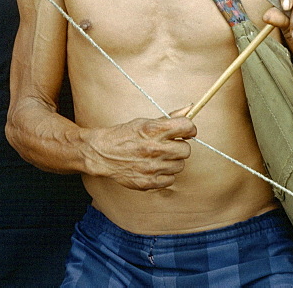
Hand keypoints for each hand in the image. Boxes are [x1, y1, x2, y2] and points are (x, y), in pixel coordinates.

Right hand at [80, 107, 196, 189]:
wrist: (103, 153)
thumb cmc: (125, 135)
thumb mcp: (145, 121)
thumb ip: (169, 118)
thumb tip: (190, 109)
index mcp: (154, 130)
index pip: (187, 127)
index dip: (189, 129)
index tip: (186, 132)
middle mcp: (154, 148)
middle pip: (186, 150)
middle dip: (179, 147)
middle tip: (169, 146)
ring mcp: (152, 167)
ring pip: (180, 166)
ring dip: (172, 161)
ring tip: (159, 157)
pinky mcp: (148, 182)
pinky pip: (171, 180)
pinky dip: (165, 175)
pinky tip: (155, 168)